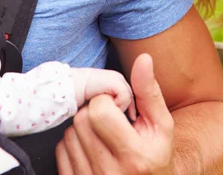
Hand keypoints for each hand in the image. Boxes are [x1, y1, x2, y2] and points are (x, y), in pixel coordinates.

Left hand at [56, 55, 173, 174]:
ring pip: (69, 134)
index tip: (118, 110)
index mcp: (135, 156)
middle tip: (110, 122)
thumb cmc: (156, 155)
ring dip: (83, 129)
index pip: (99, 111)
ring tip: (103, 137)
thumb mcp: (161, 126)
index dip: (107, 101)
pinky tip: (91, 150)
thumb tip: (143, 59)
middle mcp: (111, 174)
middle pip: (82, 120)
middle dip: (93, 113)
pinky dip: (73, 145)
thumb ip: (149, 92)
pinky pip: (61, 151)